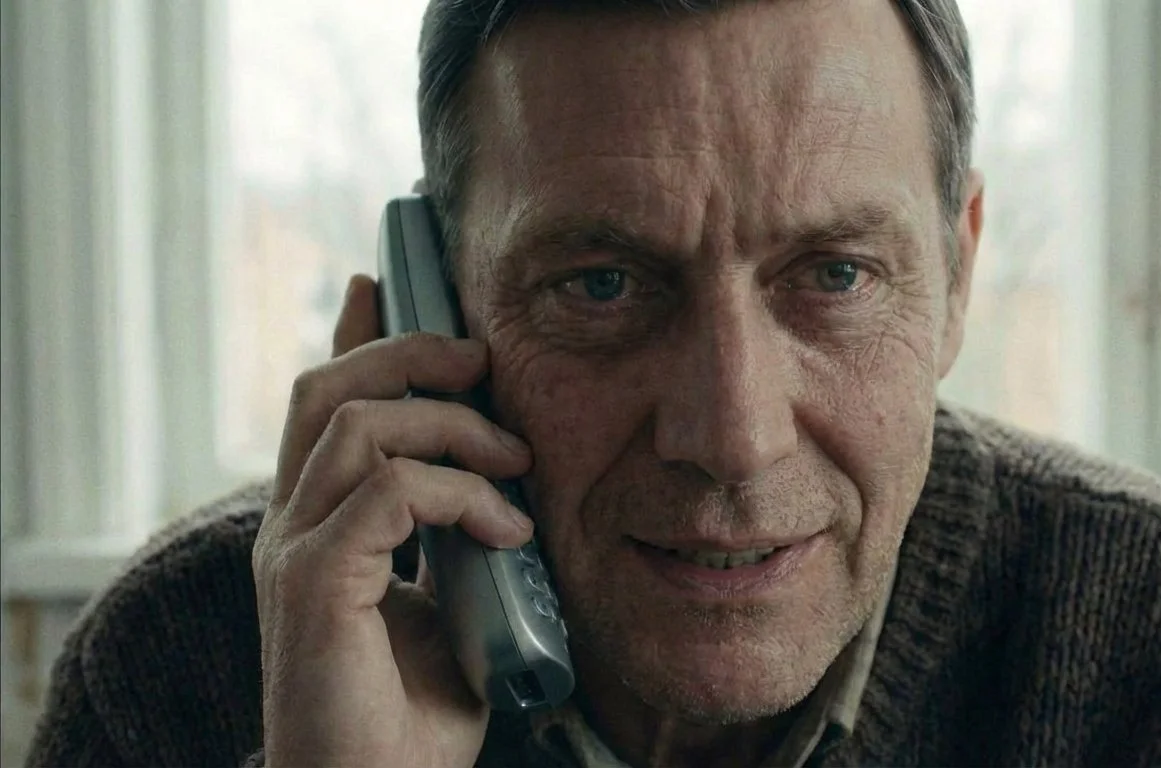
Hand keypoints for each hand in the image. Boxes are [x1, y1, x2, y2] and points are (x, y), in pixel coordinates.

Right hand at [251, 274, 533, 767]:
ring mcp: (295, 554)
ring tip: (517, 465)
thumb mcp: (452, 602)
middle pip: (325, 391)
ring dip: (452, 429)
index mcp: (316, 527)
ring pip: (356, 426)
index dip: (352, 338)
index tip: (384, 282)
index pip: (320, 406)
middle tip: (480, 361)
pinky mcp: (314, 586)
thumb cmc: (415, 718)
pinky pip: (387, 492)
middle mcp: (291, 529)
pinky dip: (459, 494)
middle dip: (407, 354)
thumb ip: (454, 536)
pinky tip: (505, 529)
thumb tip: (497, 481)